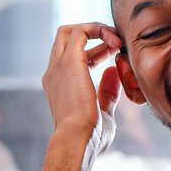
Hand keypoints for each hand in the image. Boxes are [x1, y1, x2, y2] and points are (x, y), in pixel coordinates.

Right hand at [42, 23, 122, 159]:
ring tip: (117, 41)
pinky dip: (99, 31)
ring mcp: (57, 66)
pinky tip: (116, 42)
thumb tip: (113, 72)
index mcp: (58, 85)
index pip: (69, 56)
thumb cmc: (90, 136)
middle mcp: (53, 72)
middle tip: (114, 45)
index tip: (112, 55)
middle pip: (64, 38)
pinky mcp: (68, 61)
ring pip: (69, 30)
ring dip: (95, 30)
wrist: (76, 140)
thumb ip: (107, 92)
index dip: (93, 50)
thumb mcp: (102, 112)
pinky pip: (81, 32)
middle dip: (91, 34)